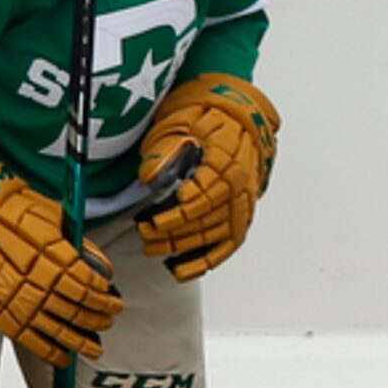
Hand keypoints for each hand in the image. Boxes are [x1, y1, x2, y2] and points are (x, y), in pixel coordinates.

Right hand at [0, 151, 122, 365]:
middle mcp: (37, 280)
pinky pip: (31, 340)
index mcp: (53, 254)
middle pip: (76, 307)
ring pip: (58, 328)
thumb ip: (78, 244)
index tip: (112, 298)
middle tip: (110, 319)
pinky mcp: (0, 315)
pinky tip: (64, 357)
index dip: (103, 295)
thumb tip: (102, 267)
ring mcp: (18, 300)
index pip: (86, 282)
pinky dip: (50, 352)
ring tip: (95, 347)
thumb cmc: (8, 212)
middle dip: (98, 316)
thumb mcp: (50, 216)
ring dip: (80, 340)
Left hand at [135, 74, 281, 278]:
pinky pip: (226, 246)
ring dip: (181, 246)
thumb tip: (148, 175)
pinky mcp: (242, 216)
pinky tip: (179, 270)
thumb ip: (166, 146)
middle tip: (143, 231)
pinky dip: (204, 261)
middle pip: (207, 219)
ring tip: (152, 247)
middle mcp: (241, 185)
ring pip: (212, 234)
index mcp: (229, 158)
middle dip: (172, 231)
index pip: (205, 195)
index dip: (179, 212)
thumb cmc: (210, 118)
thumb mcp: (185, 121)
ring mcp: (244, 203)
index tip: (154, 219)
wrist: (243, 117)